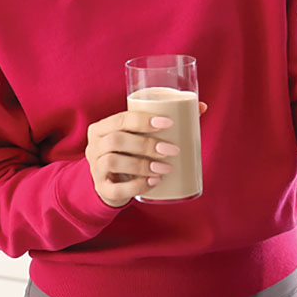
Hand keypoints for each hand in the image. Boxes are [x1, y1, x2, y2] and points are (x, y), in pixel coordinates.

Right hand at [84, 104, 206, 207]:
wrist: (111, 180)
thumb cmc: (131, 150)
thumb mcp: (140, 135)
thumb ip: (166, 121)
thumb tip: (202, 107)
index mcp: (102, 127)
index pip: (120, 119)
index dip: (143, 120)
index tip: (168, 123)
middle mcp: (94, 146)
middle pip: (116, 140)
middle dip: (146, 144)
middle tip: (172, 150)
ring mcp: (95, 168)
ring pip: (113, 162)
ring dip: (142, 165)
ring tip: (165, 169)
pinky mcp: (101, 189)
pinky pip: (115, 189)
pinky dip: (136, 186)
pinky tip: (153, 183)